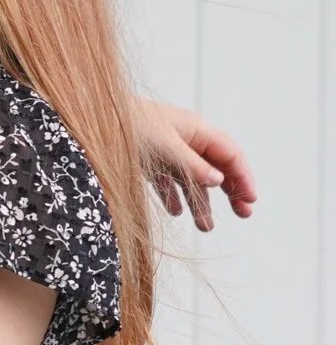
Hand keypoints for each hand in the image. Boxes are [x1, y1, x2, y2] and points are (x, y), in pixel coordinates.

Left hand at [138, 97, 257, 232]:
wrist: (94, 116)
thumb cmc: (130, 123)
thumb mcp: (165, 146)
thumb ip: (191, 165)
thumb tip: (219, 181)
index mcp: (197, 130)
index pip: (230, 155)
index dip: (243, 177)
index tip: (251, 201)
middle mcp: (186, 139)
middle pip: (216, 168)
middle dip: (230, 192)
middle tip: (243, 215)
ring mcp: (167, 150)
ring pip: (191, 179)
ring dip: (201, 202)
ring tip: (206, 227)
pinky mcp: (148, 160)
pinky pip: (167, 180)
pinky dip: (173, 196)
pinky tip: (176, 212)